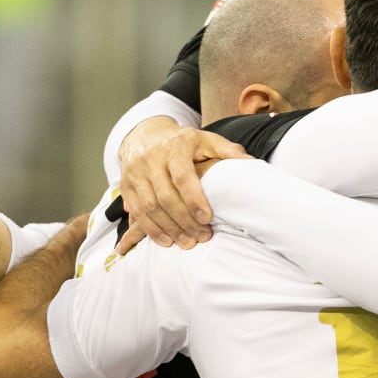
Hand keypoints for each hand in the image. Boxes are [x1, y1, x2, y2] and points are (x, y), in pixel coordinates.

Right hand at [117, 122, 247, 249]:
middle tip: (202, 237)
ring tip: (188, 242)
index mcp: (173, 147)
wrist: (144, 135)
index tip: (207, 218)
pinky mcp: (125, 185)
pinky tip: (167, 240)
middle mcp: (150, 159)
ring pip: (150, 207)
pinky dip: (151, 229)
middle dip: (184, 220)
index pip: (182, 177)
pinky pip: (137, 212)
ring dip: (169, 228)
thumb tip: (252, 162)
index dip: (194, 200)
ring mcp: (135, 173)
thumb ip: (227, 151)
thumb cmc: (182, 142)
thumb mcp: (206, 140)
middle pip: (165, 196)